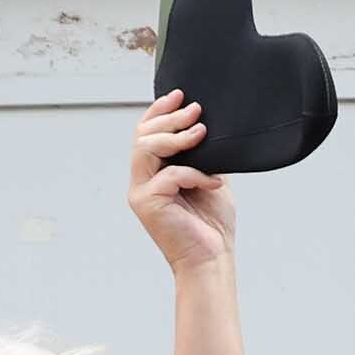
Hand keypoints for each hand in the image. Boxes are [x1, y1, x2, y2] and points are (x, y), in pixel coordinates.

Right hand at [128, 94, 232, 275]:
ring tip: (201, 133)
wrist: (213, 259)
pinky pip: (168, 175)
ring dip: (175, 137)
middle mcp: (141, 181)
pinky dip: (193, 174)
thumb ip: (203, 157)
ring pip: (145, 148)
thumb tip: (207, 127)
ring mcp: (141, 192)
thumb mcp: (210, 179)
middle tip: (195, 109)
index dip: (159, 111)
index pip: (146, 133)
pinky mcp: (146, 203)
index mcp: (153, 173)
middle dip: (169, 118)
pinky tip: (214, 182)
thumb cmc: (212, 226)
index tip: (180, 95)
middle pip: (142, 135)